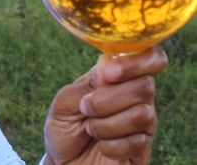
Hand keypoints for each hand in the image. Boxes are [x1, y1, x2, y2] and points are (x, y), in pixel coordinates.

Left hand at [43, 47, 167, 164]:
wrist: (62, 162)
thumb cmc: (63, 127)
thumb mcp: (63, 102)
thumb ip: (86, 84)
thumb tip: (109, 66)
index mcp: (117, 78)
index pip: (148, 57)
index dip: (135, 62)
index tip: (108, 73)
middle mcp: (135, 97)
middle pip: (145, 86)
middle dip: (108, 100)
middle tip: (85, 109)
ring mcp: (142, 123)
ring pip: (142, 115)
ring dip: (106, 124)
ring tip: (90, 129)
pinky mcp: (143, 149)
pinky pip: (138, 142)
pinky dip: (111, 145)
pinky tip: (102, 146)